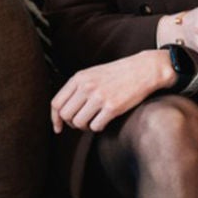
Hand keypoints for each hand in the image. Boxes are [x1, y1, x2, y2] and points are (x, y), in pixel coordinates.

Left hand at [50, 51, 174, 133]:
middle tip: (82, 122)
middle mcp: (87, 87)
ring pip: (79, 123)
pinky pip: (95, 127)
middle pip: (66, 115)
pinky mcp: (112, 107)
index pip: (56, 103)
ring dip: (85, 127)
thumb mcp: (92, 74)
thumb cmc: (118, 74)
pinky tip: (104, 121)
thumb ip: (77, 88)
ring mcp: (99, 97)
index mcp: (79, 78)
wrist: (143, 70)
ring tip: (94, 121)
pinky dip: (98, 128)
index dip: (55, 119)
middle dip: (71, 123)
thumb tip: (63, 111)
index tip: (58, 128)